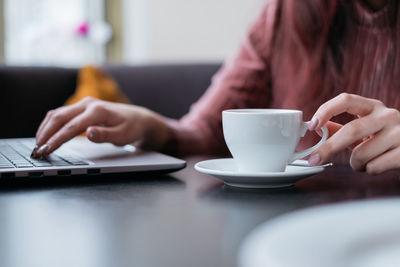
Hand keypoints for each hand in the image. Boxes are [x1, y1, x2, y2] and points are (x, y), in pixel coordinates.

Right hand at [32, 97, 169, 156]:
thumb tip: (88, 133)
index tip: (46, 150)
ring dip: (45, 128)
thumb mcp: (123, 136)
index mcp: (98, 111)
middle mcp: (89, 104)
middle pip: (59, 117)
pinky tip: (46, 134)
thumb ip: (105, 135)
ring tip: (38, 144)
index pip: (71, 126)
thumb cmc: (131, 129)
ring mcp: (84, 104)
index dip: (56, 139)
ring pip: (57, 114)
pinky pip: (61, 114)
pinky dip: (51, 124)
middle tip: (37, 150)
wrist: (138, 119)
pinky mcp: (82, 107)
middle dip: (45, 134)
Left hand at [308, 93, 399, 173]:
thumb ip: (342, 128)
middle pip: (351, 130)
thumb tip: (319, 128)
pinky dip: (369, 170)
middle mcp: (387, 115)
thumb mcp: (366, 128)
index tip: (312, 125)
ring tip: (364, 163)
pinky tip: (378, 165)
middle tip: (314, 159)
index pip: (346, 100)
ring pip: (361, 154)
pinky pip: (374, 166)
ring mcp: (399, 133)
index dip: (326, 110)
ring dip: (355, 164)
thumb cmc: (387, 139)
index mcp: (373, 107)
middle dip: (329, 148)